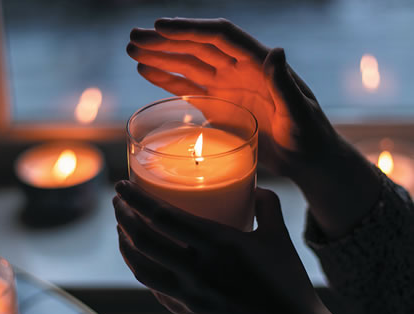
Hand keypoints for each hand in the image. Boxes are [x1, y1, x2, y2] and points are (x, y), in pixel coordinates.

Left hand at [113, 181, 344, 313]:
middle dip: (123, 217)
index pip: (163, 217)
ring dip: (125, 246)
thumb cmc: (288, 285)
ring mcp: (190, 297)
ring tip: (122, 230)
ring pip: (140, 269)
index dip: (136, 199)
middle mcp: (197, 271)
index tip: (121, 185)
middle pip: (143, 240)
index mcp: (218, 245)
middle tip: (118, 203)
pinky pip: (155, 290)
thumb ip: (268, 206)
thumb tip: (257, 188)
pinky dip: (143, 272)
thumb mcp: (280, 238)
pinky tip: (143, 262)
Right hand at [127, 17, 337, 176]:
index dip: (190, 30)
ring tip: (132, 49)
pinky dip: (166, 79)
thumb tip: (275, 50)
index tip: (160, 26)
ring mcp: (225, 87)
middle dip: (165, 41)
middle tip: (134, 37)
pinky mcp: (217, 106)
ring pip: (186, 65)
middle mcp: (237, 69)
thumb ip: (284, 84)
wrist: (305, 157)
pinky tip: (146, 70)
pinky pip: (187, 88)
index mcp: (257, 64)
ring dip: (160, 56)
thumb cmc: (309, 135)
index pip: (219, 37)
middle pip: (196, 47)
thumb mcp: (299, 112)